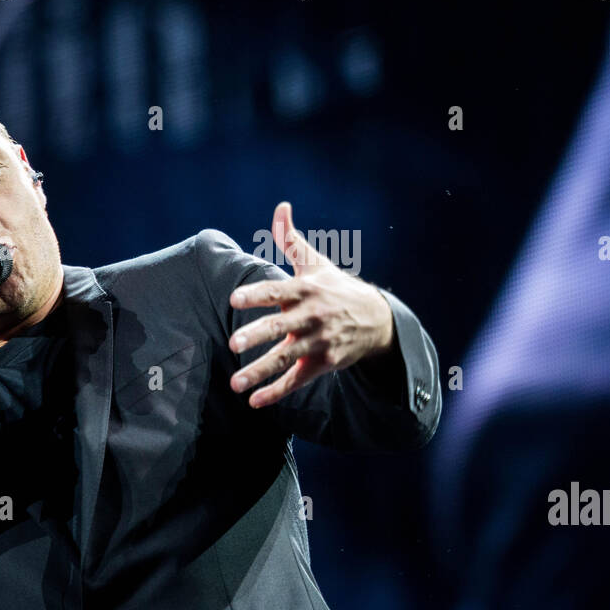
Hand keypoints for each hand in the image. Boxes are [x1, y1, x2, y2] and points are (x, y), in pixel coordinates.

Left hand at [228, 201, 393, 407]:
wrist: (376, 320)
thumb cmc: (335, 287)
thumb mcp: (316, 263)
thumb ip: (291, 238)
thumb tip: (281, 207)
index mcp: (305, 290)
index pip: (277, 291)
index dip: (256, 294)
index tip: (234, 298)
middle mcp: (311, 316)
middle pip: (280, 327)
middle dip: (257, 335)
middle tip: (233, 343)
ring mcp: (317, 342)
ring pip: (286, 359)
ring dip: (260, 372)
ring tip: (236, 384)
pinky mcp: (322, 364)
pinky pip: (297, 380)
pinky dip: (278, 392)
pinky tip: (256, 401)